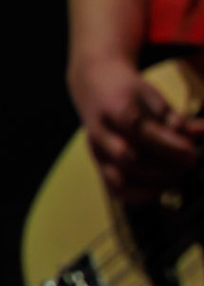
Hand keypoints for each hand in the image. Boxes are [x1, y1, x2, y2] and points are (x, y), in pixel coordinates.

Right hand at [70, 55, 203, 196]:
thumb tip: (202, 132)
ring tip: (179, 175)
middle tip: (190, 163)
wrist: (94, 89)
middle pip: (127, 156)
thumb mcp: (152, 95)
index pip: (136, 128)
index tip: (191, 151)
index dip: (166, 143)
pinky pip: (116, 190)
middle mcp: (99, 133)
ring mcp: (97, 152)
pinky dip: (140, 195)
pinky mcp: (99, 166)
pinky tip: (161, 191)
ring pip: (120, 177)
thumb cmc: (129, 93)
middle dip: (164, 165)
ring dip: (155, 181)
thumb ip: (175, 117)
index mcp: (112, 108)